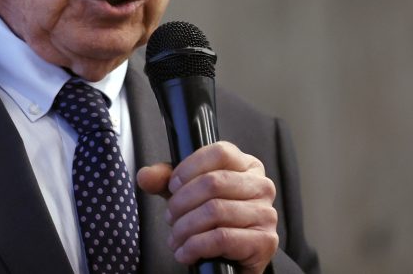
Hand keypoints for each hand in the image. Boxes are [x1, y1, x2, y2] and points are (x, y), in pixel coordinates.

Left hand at [136, 141, 278, 273]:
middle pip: (213, 182)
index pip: (219, 152)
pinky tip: (186, 252)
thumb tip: (146, 176)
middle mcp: (261, 186)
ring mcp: (266, 214)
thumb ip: (166, 180)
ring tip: (176, 237)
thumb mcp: (188, 194)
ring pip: (215, 211)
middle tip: (170, 217)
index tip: (172, 186)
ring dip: (185, 228)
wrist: (232, 259)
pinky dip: (195, 246)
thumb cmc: (213, 221)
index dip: (189, 168)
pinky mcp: (264, 242)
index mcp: (247, 166)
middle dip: (181, 203)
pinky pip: (222, 238)